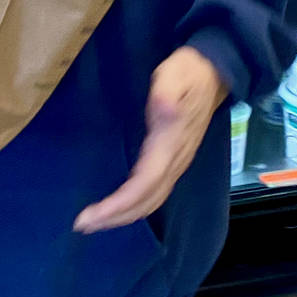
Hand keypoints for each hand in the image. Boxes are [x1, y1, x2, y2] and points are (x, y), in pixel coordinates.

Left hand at [74, 47, 227, 232]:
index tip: (90, 215)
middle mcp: (175, 160)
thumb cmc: (188, 71)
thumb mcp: (175, 72)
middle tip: (82, 225)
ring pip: (152, 201)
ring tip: (95, 221)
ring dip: (124, 216)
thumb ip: (166, 89)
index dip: (118, 204)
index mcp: (170, 143)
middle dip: (115, 217)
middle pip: (146, 201)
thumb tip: (163, 108)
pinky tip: (119, 207)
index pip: (143, 184)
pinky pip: (154, 193)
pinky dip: (134, 206)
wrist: (214, 74)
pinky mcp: (174, 161)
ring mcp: (177, 163)